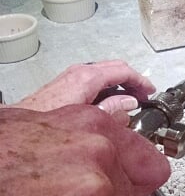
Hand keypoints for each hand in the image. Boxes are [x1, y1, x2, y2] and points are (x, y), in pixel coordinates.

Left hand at [14, 60, 154, 113]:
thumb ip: (113, 108)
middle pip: (116, 67)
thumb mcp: (91, 116)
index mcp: (89, 77)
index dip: (140, 80)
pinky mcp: (68, 83)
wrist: (24, 127)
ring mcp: (73, 76)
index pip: (123, 70)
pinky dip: (108, 87)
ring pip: (105, 73)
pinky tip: (110, 103)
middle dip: (133, 80)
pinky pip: (95, 79)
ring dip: (120, 84)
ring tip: (130, 101)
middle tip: (143, 95)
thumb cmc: (50, 119)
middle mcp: (81, 71)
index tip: (149, 90)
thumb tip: (130, 103)